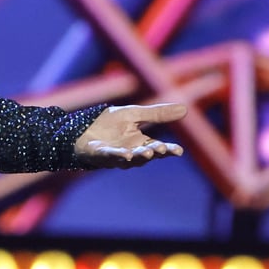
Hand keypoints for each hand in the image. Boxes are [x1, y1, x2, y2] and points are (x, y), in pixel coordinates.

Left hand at [73, 103, 187, 169]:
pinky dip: (118, 156)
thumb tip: (185, 109)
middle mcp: (130, 152)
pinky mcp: (99, 155)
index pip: (158, 148)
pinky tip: (127, 154)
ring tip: (147, 152)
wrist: (83, 126)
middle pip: (145, 155)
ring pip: (130, 159)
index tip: (179, 151)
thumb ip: (157, 114)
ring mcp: (115, 156)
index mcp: (140, 143)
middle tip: (162, 148)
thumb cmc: (110, 123)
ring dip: (139, 156)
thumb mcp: (135, 114)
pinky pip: (110, 156)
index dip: (168, 150)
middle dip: (154, 152)